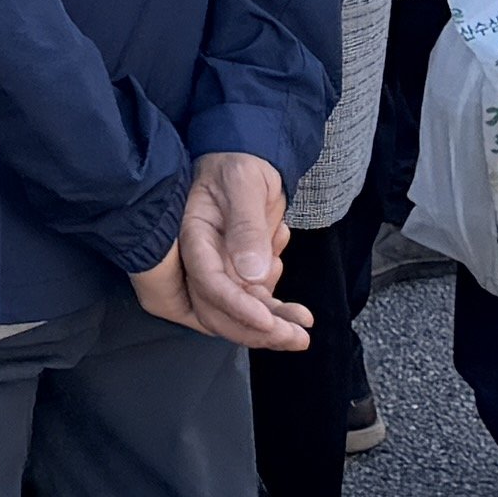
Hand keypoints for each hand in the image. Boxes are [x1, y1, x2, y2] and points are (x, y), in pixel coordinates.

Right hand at [176, 152, 303, 348]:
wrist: (248, 160)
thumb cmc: (240, 164)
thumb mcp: (245, 185)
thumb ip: (246, 226)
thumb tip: (252, 272)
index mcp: (195, 236)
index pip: (209, 281)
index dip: (236, 306)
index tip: (267, 320)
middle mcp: (204, 260)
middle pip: (219, 310)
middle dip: (256, 330)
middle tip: (295, 336)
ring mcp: (222, 270)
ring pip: (240, 314)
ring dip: (271, 329)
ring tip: (302, 330)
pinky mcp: (240, 275)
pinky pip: (256, 305)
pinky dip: (278, 315)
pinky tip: (297, 307)